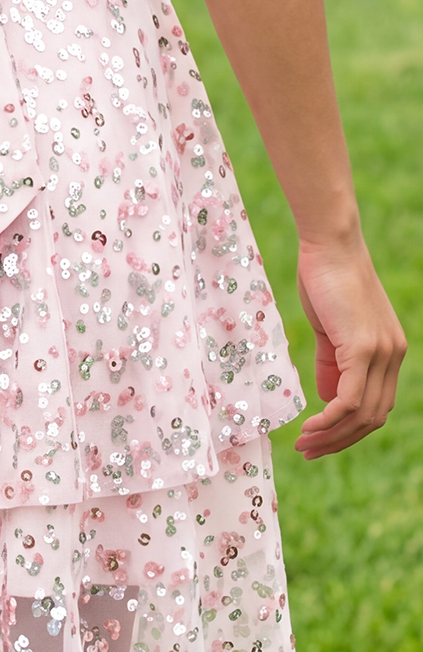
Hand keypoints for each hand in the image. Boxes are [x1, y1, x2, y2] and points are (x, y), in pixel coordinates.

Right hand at [294, 235, 405, 458]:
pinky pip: (350, 399)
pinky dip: (330, 420)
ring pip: (363, 414)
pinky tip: (310, 426)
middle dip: (339, 440)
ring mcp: (381, 353)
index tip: (319, 439)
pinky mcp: (364, 349)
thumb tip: (328, 399)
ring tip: (304, 444)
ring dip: (332, 436)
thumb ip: (332, 363)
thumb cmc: (324, 278)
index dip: (349, 429)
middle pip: (373, 418)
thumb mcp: (330, 328)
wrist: (329, 245)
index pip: (376, 405)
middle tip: (308, 451)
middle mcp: (393, 356)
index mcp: (390, 351)